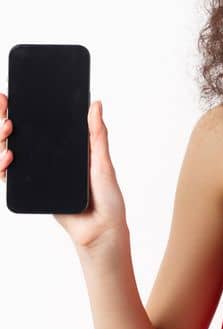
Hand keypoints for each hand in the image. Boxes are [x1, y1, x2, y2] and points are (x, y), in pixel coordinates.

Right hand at [1, 93, 128, 251]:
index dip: (23, 111)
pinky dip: (3, 167)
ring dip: (1, 144)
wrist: (99, 230)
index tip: (9, 99)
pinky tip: (8, 160)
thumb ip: (97, 135)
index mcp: (68, 148)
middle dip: (5, 123)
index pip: (42, 125)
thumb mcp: (103, 162)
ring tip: (8, 137)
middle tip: (7, 119)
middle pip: (20, 136)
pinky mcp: (32, 190)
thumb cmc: (107, 198)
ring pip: (9, 154)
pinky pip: (11, 177)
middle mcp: (51, 159)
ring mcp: (39, 174)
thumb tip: (96, 104)